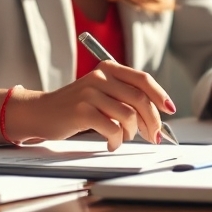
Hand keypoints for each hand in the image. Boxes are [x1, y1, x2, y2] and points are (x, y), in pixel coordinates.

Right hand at [6, 62, 176, 150]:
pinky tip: (111, 143)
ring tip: (122, 138)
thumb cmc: (75, 106)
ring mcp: (90, 93)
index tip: (170, 110)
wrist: (41, 111)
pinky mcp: (82, 111)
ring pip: (128, 116)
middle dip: (152, 121)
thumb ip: (124, 97)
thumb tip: (156, 116)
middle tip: (154, 136)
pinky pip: (112, 129)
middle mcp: (100, 77)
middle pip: (140, 99)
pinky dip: (116, 141)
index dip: (160, 95)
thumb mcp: (101, 92)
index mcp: (109, 68)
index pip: (143, 79)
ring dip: (131, 133)